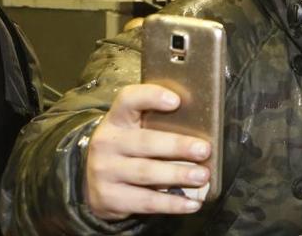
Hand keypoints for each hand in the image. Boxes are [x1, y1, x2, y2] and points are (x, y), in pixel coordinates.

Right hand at [85, 84, 210, 219]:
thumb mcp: (135, 129)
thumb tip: (205, 125)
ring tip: (202, 176)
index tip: (176, 101)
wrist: (95, 183)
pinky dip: (172, 203)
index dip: (151, 97)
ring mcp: (105, 171)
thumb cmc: (129, 148)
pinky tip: (192, 204)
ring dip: (178, 175)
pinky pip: (146, 201)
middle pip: (145, 141)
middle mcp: (107, 143)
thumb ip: (159, 122)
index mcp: (117, 119)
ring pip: (146, 172)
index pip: (128, 100)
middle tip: (204, 150)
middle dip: (177, 146)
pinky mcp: (110, 198)